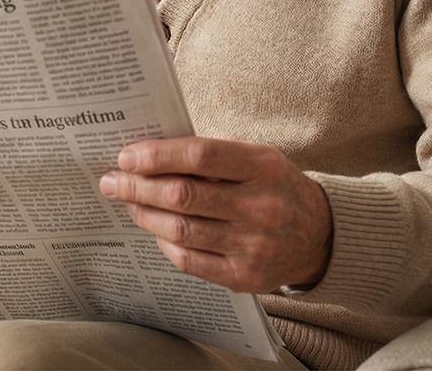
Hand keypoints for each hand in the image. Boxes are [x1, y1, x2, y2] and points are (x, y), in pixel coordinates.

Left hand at [99, 136, 331, 293]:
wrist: (320, 235)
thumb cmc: (274, 184)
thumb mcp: (256, 157)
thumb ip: (211, 154)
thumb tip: (149, 153)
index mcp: (263, 167)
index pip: (200, 156)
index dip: (158, 155)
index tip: (127, 155)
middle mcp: (260, 207)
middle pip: (184, 196)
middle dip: (138, 186)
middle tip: (111, 180)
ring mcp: (254, 246)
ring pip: (181, 229)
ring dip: (144, 214)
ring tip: (126, 201)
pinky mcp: (245, 278)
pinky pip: (190, 260)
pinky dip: (164, 242)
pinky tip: (153, 227)